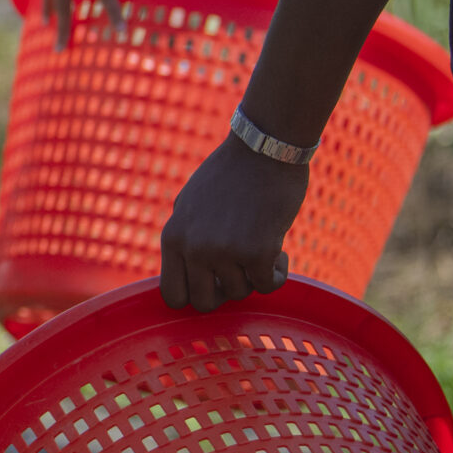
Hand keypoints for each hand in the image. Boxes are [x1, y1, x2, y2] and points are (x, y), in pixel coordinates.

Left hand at [158, 136, 310, 311]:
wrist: (264, 149)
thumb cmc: (232, 174)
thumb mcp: (191, 205)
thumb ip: (185, 238)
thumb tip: (187, 274)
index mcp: (173, 236)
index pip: (172, 295)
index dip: (194, 296)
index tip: (213, 285)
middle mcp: (193, 247)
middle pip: (205, 303)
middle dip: (226, 291)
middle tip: (240, 271)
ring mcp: (223, 251)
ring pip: (240, 293)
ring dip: (254, 276)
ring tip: (262, 246)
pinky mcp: (257, 251)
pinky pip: (269, 285)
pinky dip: (278, 274)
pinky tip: (280, 251)